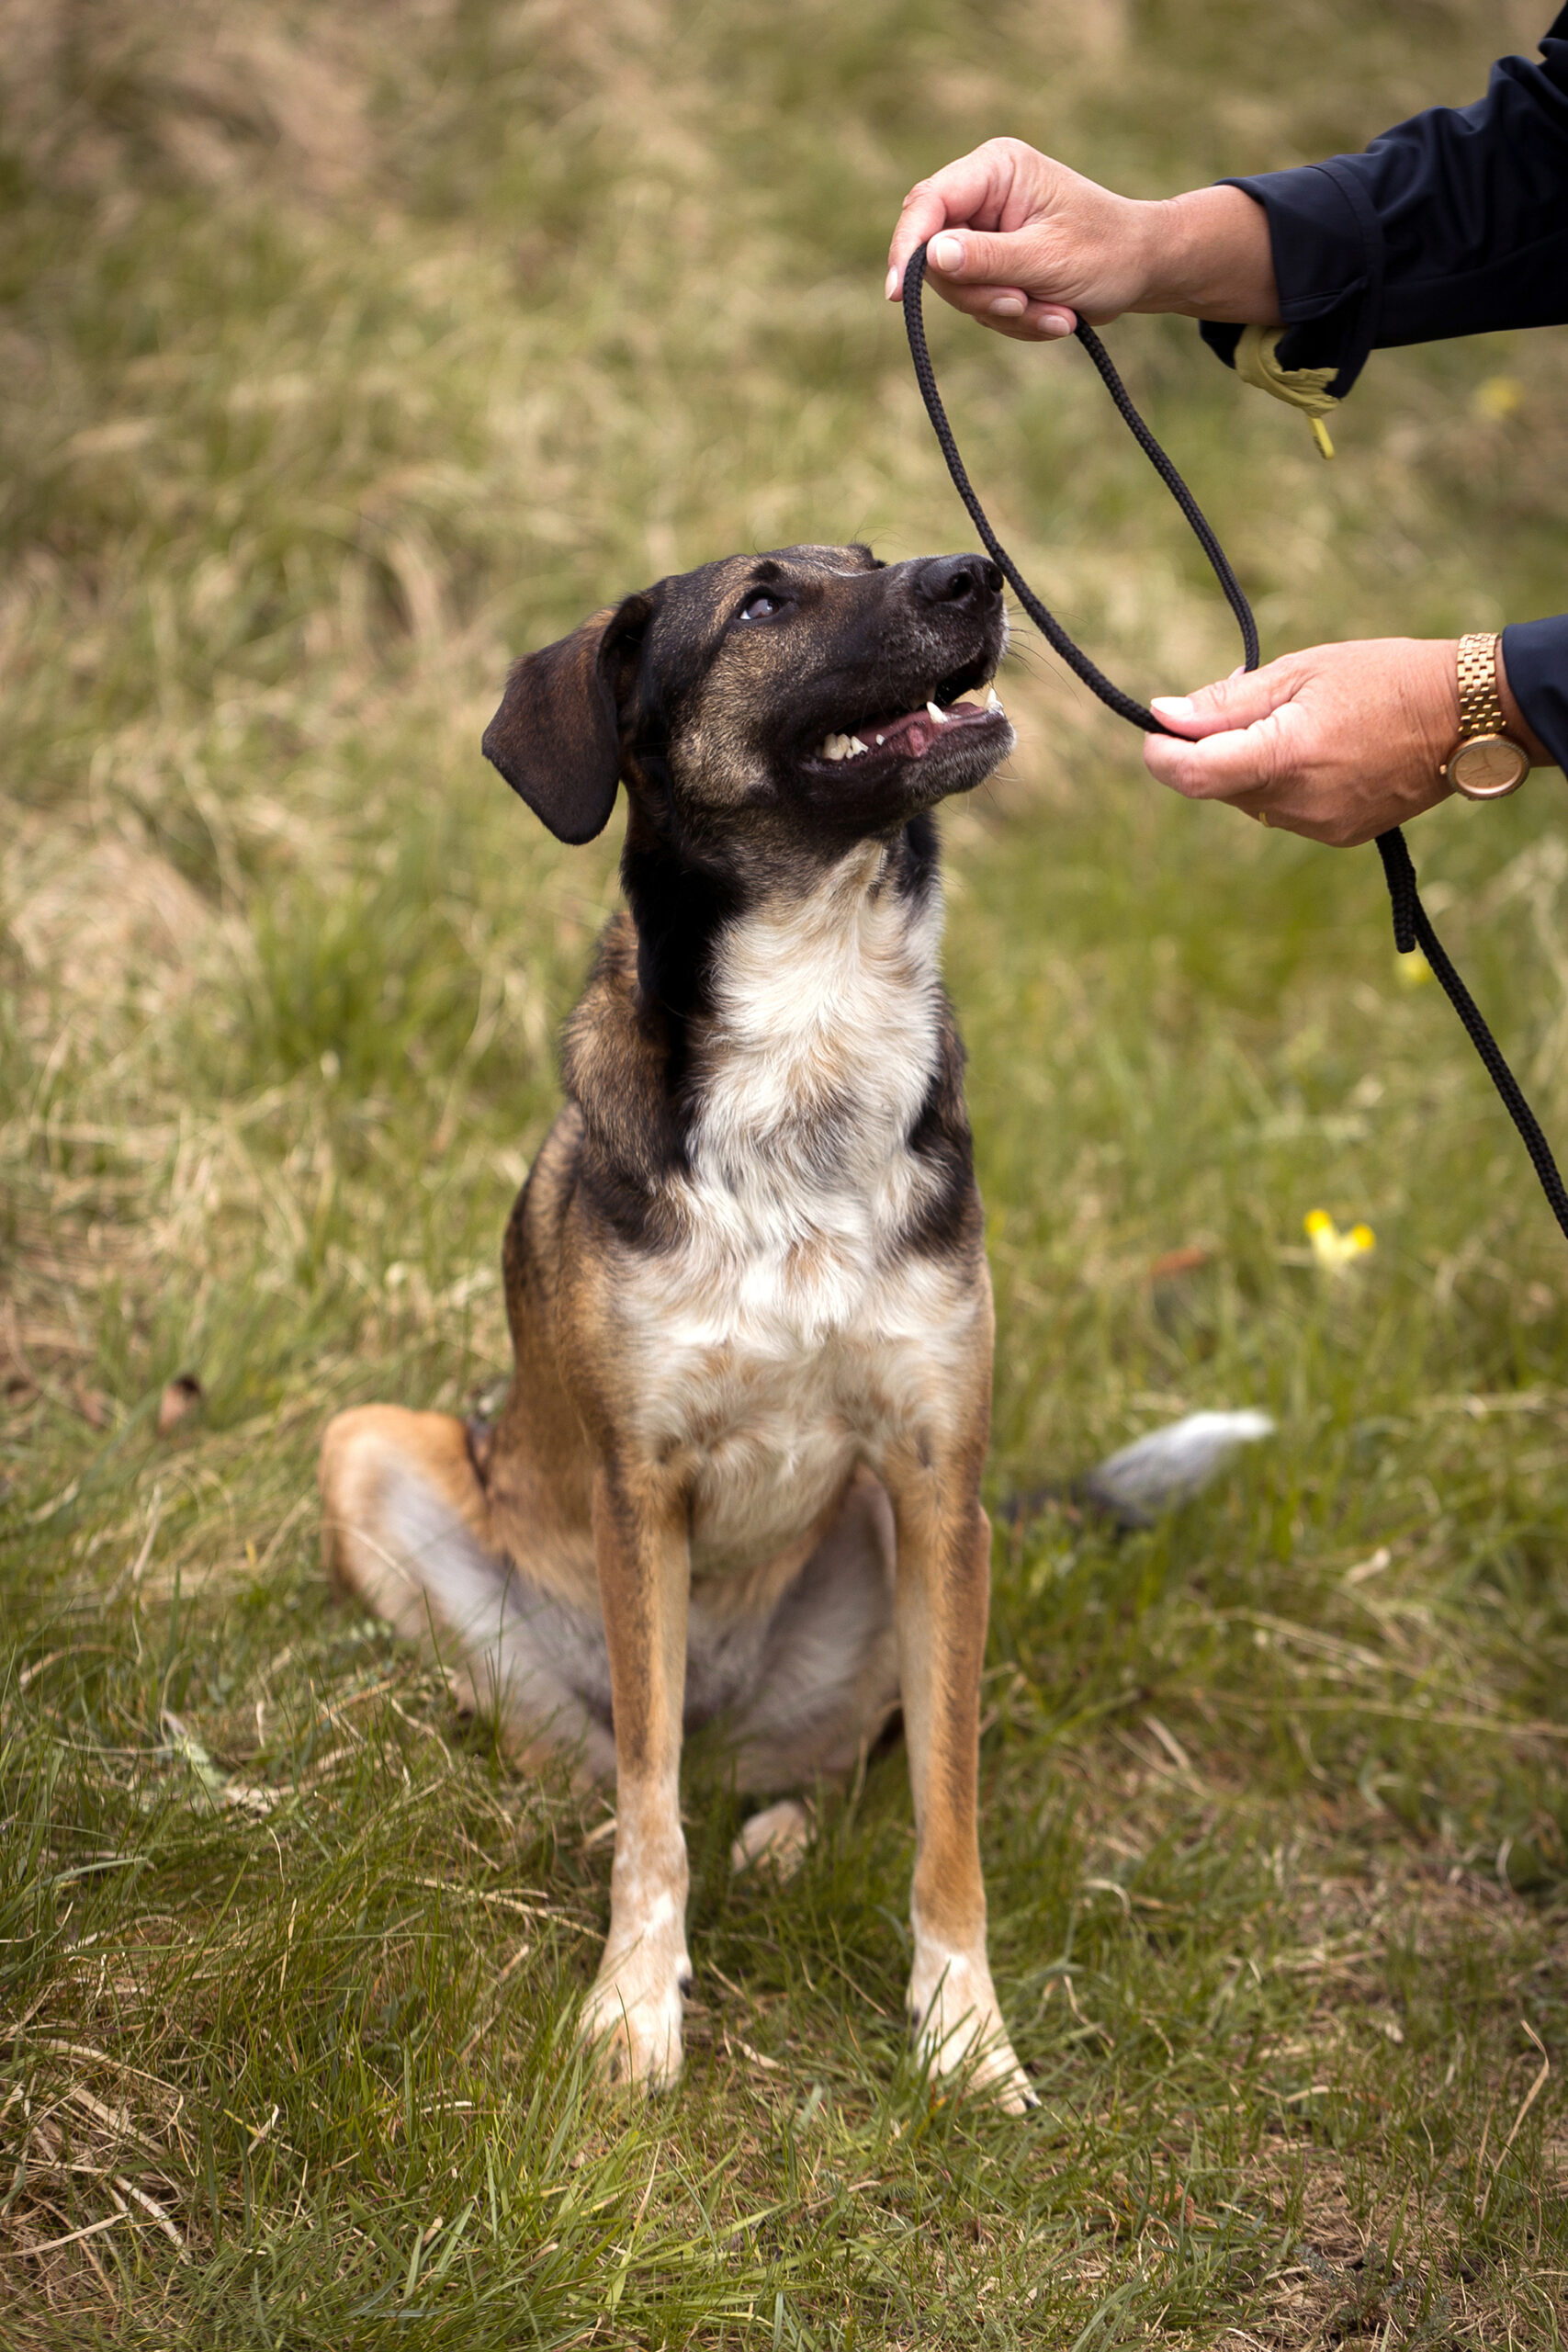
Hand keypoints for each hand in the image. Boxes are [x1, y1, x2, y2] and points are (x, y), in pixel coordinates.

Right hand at [885, 138, 1278, 340]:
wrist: (1144, 269)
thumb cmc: (1106, 252)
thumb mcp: (1047, 259)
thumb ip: (987, 259)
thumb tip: (930, 256)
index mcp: (995, 169)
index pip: (927, 204)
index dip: (907, 248)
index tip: (896, 295)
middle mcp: (983, 192)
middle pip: (936, 254)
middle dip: (980, 294)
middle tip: (1023, 305)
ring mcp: (986, 229)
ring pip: (959, 288)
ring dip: (1007, 313)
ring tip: (1055, 313)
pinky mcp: (993, 262)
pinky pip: (980, 304)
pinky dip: (1016, 320)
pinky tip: (1055, 314)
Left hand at [1142, 639, 1469, 845]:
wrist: (1465, 717)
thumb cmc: (1385, 678)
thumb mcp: (1301, 671)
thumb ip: (1228, 701)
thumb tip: (1164, 715)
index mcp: (1285, 755)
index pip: (1193, 775)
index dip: (1163, 754)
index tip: (1159, 729)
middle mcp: (1298, 802)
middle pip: (1217, 787)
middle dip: (1213, 748)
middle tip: (1246, 700)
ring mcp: (1318, 826)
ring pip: (1249, 801)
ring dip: (1249, 764)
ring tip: (1297, 720)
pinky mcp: (1337, 836)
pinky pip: (1284, 810)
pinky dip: (1283, 781)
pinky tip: (1321, 749)